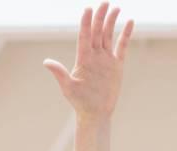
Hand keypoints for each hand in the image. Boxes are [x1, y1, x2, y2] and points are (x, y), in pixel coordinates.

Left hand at [44, 3, 132, 118]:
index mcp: (83, 58)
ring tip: (116, 8)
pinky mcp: (116, 65)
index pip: (84, 36)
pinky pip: (121, 46)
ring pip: (108, 35)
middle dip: (100, 16)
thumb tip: (46, 62)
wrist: (96, 114)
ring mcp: (105, 59)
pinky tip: (130, 22)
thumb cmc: (80, 102)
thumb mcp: (68, 87)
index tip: (88, 9)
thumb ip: (59, 73)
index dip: (86, 22)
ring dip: (111, 21)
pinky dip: (125, 34)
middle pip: (97, 31)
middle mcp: (94, 55)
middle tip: (104, 2)